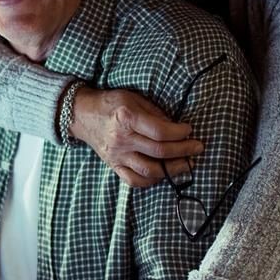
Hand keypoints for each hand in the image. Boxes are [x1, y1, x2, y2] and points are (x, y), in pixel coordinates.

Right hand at [69, 88, 202, 186]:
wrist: (82, 115)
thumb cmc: (110, 103)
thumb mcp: (133, 98)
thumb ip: (154, 113)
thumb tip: (176, 128)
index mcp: (126, 118)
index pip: (159, 131)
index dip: (179, 133)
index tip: (189, 130)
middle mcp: (121, 139)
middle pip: (159, 151)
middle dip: (183, 151)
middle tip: (197, 148)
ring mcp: (117, 156)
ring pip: (150, 169)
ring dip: (173, 169)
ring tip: (187, 164)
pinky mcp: (114, 166)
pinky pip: (135, 180)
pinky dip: (152, 180)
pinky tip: (164, 173)